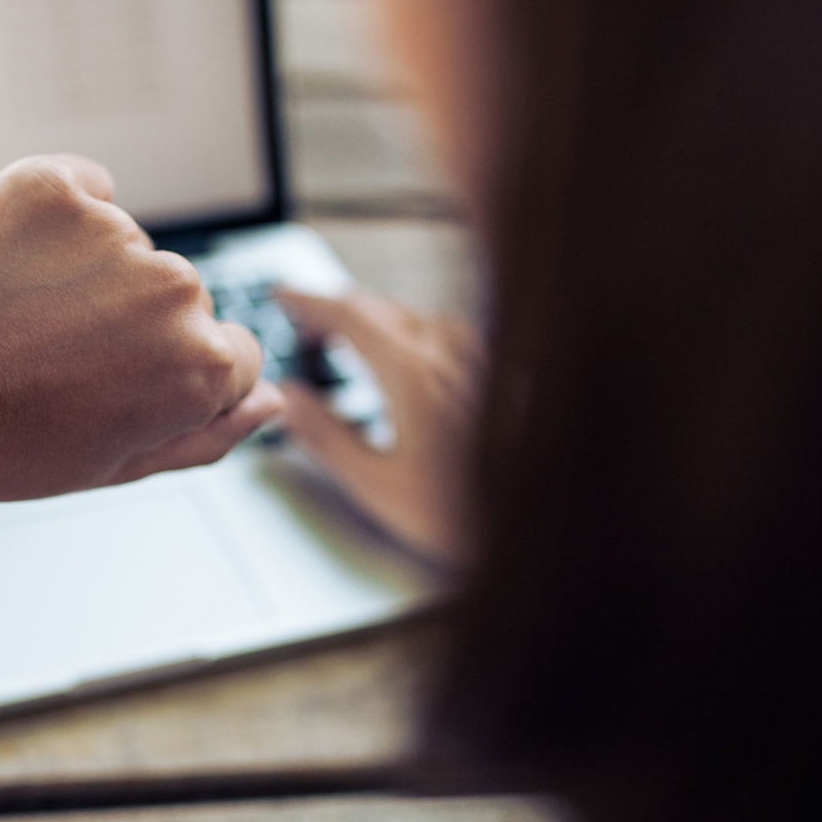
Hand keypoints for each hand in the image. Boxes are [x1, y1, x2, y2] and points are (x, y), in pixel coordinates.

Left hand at [0, 155, 280, 501]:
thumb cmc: (3, 444)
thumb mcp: (117, 465)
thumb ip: (209, 434)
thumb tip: (269, 402)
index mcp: (201, 364)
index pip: (231, 354)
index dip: (168, 376)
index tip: (111, 385)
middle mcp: (173, 290)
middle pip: (179, 298)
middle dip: (130, 323)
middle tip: (52, 359)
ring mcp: (114, 232)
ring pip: (125, 246)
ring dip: (86, 272)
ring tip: (18, 319)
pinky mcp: (52, 187)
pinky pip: (82, 187)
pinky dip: (55, 215)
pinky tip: (13, 263)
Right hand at [275, 288, 480, 565]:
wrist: (539, 525)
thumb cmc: (465, 515)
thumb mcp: (376, 484)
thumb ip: (325, 436)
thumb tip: (290, 400)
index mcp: (411, 374)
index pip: (349, 315)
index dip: (309, 300)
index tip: (283, 296)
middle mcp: (449, 355)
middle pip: (382, 308)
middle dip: (337, 310)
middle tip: (308, 329)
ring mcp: (479, 360)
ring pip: (416, 317)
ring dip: (377, 320)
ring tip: (353, 342)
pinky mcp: (500, 375)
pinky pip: (448, 334)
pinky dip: (412, 334)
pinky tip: (413, 358)